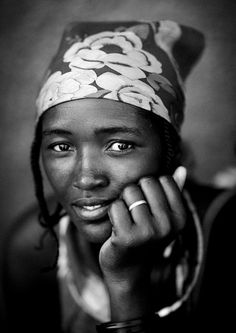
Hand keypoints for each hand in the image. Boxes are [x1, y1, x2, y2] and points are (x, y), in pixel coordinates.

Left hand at [99, 166, 186, 318]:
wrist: (128, 270)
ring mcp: (147, 232)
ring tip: (128, 220)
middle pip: (146, 182)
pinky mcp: (126, 237)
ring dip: (124, 202)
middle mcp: (168, 225)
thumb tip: (181, 168)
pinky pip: (115, 205)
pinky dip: (113, 213)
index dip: (151, 188)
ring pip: (129, 191)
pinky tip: (117, 227)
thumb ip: (173, 192)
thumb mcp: (164, 217)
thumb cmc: (145, 237)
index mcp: (180, 218)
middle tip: (136, 214)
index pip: (164, 179)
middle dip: (137, 193)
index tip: (150, 206)